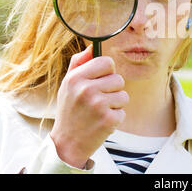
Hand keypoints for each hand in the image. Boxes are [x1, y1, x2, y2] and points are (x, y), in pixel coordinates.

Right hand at [50, 45, 128, 168]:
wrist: (67, 143)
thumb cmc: (70, 110)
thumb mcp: (67, 85)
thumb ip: (79, 63)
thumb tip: (92, 47)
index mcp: (76, 78)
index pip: (106, 62)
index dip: (108, 71)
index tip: (102, 80)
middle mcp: (86, 89)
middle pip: (118, 79)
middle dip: (112, 90)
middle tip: (98, 101)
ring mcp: (98, 105)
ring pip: (123, 95)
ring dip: (115, 104)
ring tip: (99, 112)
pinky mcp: (108, 119)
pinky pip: (123, 111)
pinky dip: (115, 118)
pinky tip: (101, 122)